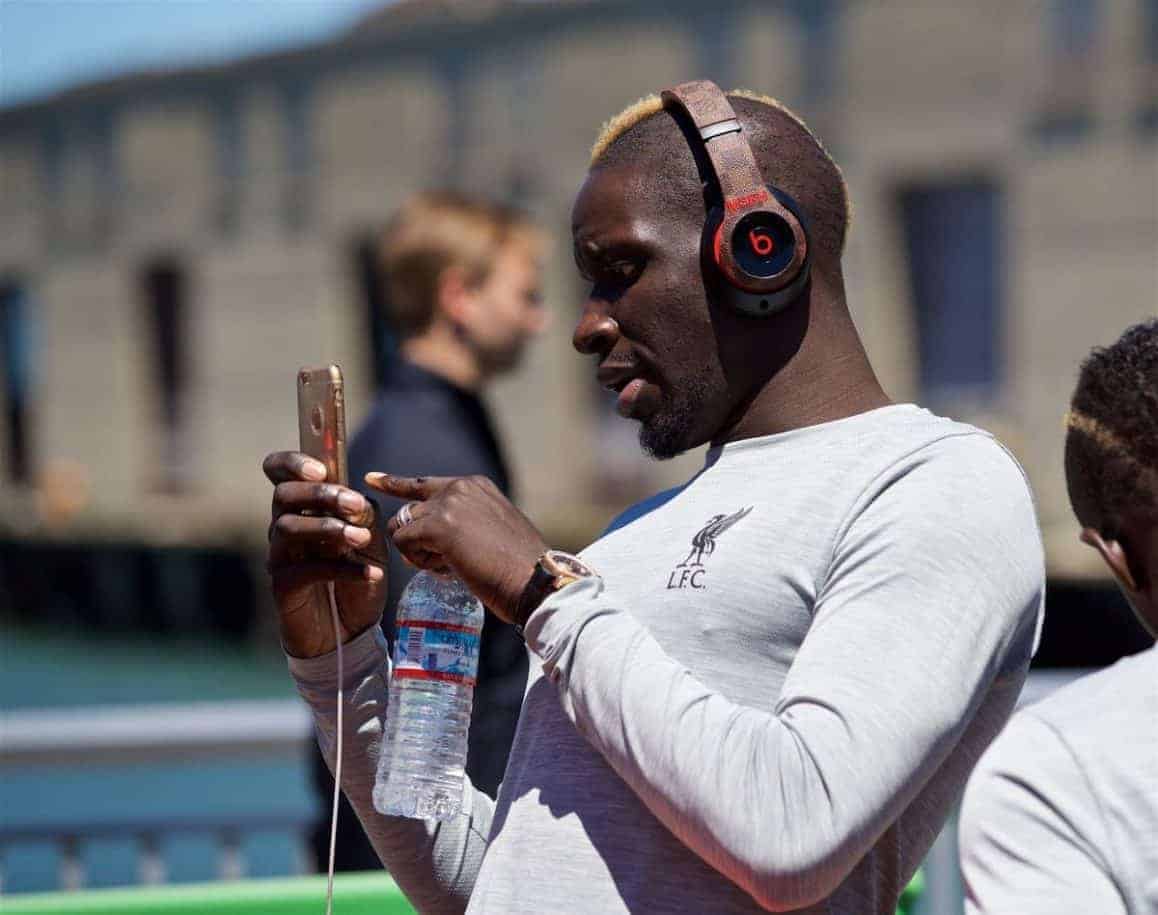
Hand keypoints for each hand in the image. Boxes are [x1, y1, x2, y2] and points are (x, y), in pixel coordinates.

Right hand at [263, 451, 387, 657]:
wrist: (349, 631)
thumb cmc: (355, 576)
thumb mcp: (371, 541)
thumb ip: (364, 516)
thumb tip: (357, 502)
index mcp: (303, 507)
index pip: (278, 472)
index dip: (292, 462)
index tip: (321, 469)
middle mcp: (284, 526)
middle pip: (283, 495)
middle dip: (320, 495)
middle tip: (354, 505)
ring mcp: (280, 556)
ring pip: (288, 527)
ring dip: (329, 528)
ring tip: (362, 539)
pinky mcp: (283, 585)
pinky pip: (305, 570)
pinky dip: (342, 569)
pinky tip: (370, 574)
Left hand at [366, 473, 547, 624]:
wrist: (534, 580)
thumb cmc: (517, 567)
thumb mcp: (491, 532)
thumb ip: (462, 525)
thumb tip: (429, 541)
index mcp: (475, 486)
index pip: (424, 483)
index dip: (395, 483)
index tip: (371, 478)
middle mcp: (461, 487)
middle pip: (409, 510)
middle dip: (416, 541)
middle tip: (441, 563)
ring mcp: (449, 504)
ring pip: (403, 527)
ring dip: (418, 553)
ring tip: (450, 567)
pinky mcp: (439, 526)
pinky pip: (403, 542)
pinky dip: (417, 560)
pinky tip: (446, 568)